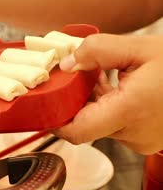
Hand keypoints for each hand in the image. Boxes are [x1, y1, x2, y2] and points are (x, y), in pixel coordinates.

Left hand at [54, 34, 162, 154]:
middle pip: (85, 124)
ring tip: (102, 78)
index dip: (54, 120)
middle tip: (74, 78)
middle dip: (75, 102)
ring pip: (100, 125)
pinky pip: (115, 126)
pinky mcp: (144, 140)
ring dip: (93, 103)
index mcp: (128, 111)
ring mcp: (139, 140)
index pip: (75, 131)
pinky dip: (109, 109)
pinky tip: (116, 88)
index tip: (45, 105)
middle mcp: (132, 133)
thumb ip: (98, 51)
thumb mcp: (141, 49)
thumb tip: (67, 63)